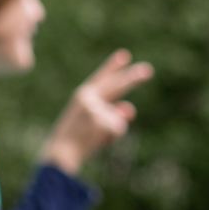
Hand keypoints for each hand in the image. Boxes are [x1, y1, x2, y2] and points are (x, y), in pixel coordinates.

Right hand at [41, 50, 152, 174]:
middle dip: (132, 78)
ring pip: (118, 118)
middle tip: (148, 70)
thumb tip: (131, 109)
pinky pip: (118, 130)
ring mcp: (96, 109)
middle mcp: (89, 97)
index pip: (101, 77)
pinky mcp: (103, 121)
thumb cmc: (73, 139)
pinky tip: (96, 143)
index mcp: (82, 95)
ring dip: (111, 131)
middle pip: (116, 86)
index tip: (125, 55)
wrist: (60, 155)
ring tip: (92, 139)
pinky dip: (112, 139)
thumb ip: (111, 112)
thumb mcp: (90, 122)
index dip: (113, 66)